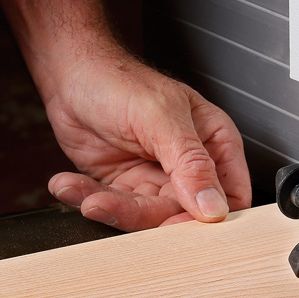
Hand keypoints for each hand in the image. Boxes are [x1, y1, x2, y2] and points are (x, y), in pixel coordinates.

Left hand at [43, 47, 251, 230]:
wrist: (71, 75)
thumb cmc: (118, 80)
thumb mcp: (160, 118)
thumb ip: (191, 164)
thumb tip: (212, 207)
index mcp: (213, 143)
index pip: (230, 195)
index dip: (208, 217)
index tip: (177, 222)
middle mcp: (189, 165)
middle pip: (182, 213)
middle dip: (144, 214)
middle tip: (112, 205)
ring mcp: (156, 178)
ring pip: (146, 216)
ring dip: (111, 207)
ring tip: (88, 195)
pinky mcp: (125, 187)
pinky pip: (115, 207)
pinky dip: (89, 199)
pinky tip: (69, 184)